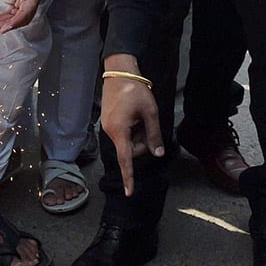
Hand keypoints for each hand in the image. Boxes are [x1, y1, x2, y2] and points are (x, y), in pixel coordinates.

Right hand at [100, 64, 163, 195]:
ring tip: (140, 115)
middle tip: (148, 123)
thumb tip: (158, 154)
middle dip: (142, 142)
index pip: (125, 160)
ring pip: (127, 141)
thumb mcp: (150, 112)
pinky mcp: (108, 122)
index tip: (129, 192)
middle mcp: (110, 131)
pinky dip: (132, 129)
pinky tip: (135, 115)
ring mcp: (107, 127)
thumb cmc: (135, 91)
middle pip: (130, 149)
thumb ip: (154, 135)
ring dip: (137, 134)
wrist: (119, 72)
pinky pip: (123, 133)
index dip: (129, 177)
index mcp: (119, 131)